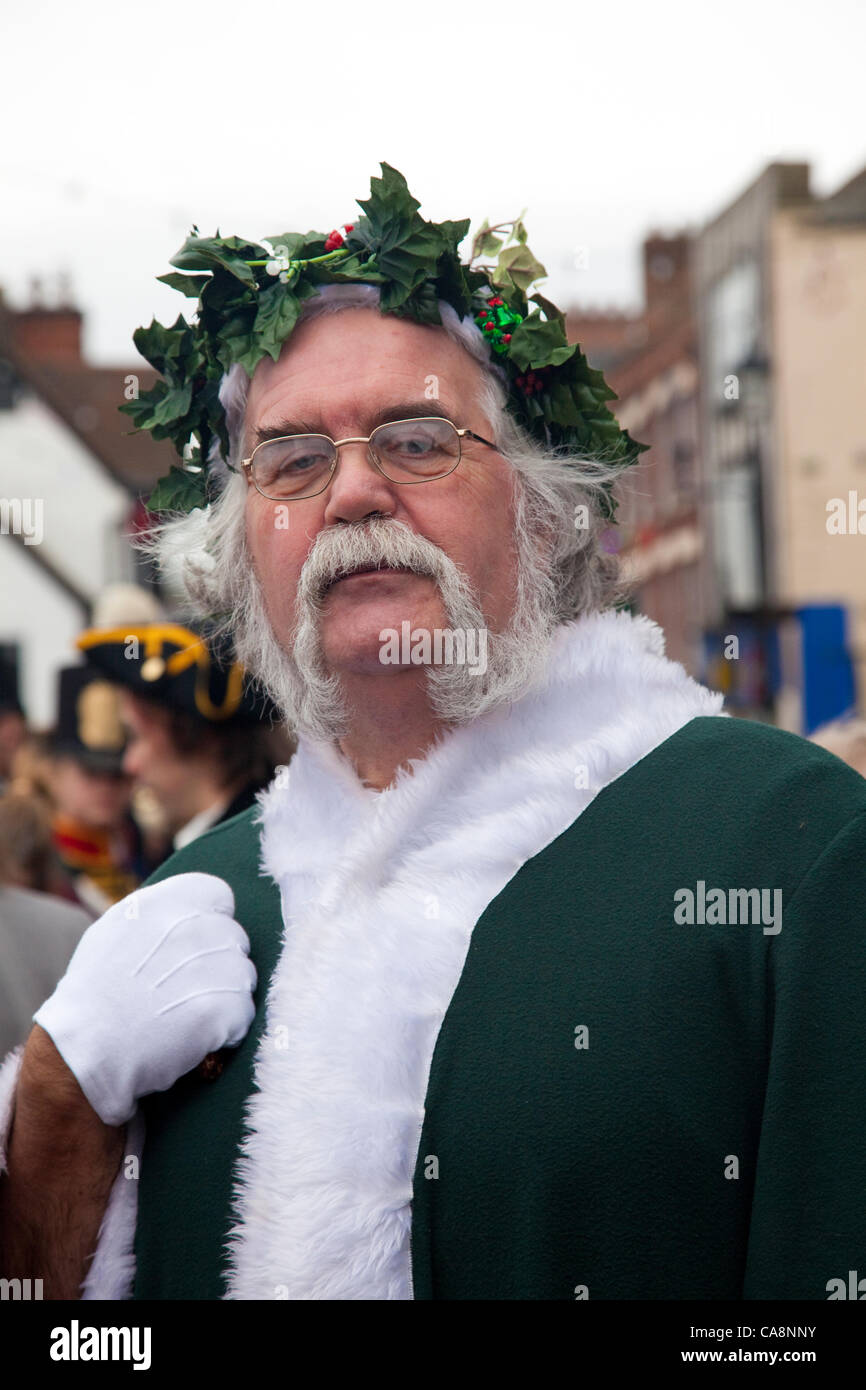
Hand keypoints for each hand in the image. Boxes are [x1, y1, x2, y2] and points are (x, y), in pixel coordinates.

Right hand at [33, 873, 256, 1125]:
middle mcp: (193, 925)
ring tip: (186, 1015)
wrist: (86, 1051)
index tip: (196, 946)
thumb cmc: (93, 996)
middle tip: (186, 990)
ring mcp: (213, 964)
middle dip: (218, 963)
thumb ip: (155, 915)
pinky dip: (227, 1030)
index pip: (218, 895)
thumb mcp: (113, 932)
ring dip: (225, 996)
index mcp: (164, 903)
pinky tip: (195, 1037)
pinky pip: (244, 1013)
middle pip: (234, 938)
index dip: (211, 921)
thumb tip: (186, 913)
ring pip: (243, 976)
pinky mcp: (226, 1005)